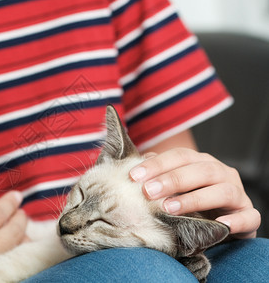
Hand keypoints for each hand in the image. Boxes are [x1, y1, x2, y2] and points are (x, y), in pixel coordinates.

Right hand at [0, 190, 27, 282]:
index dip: (8, 203)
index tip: (16, 195)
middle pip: (10, 234)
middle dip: (19, 218)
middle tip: (20, 209)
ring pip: (14, 251)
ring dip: (22, 234)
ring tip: (19, 224)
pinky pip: (8, 265)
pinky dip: (16, 252)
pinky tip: (14, 244)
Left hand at [129, 148, 260, 238]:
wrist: (220, 222)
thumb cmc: (189, 202)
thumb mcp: (172, 187)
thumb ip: (155, 176)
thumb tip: (132, 168)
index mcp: (200, 162)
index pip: (178, 156)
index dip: (156, 164)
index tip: (133, 176)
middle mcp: (220, 173)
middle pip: (199, 170)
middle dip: (172, 179)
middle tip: (148, 191)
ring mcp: (237, 193)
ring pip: (221, 191)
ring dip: (195, 199)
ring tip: (170, 208)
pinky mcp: (249, 215)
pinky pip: (248, 216)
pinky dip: (235, 221)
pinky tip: (219, 225)